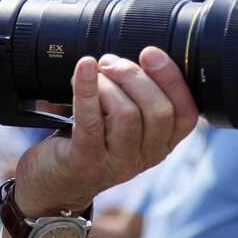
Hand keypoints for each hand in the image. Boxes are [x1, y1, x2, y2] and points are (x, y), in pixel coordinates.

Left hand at [12, 48, 197, 215]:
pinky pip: (91, 120)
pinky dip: (87, 88)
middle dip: (134, 76)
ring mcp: (116, 163)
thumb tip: (130, 57)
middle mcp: (144, 157)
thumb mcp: (120, 126)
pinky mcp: (85, 161)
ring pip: (127, 114)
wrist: (53, 184)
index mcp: (160, 145)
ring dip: (108, 84)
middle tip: (110, 62)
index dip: (172, 79)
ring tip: (92, 74)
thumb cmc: (87, 144)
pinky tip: (83, 69)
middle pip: (158, 110)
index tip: (151, 53)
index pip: (185, 113)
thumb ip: (134, 98)